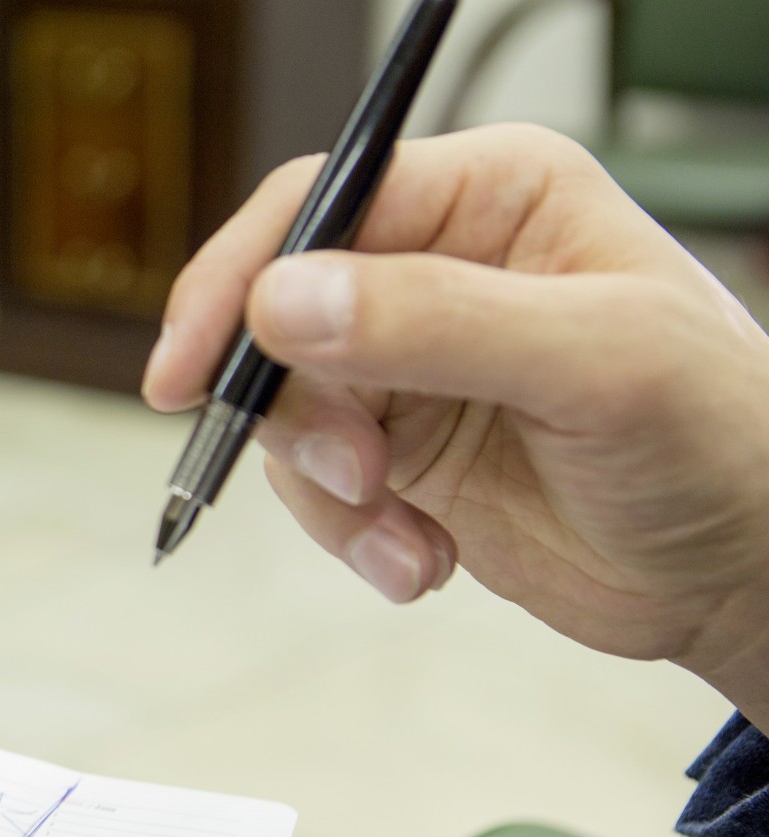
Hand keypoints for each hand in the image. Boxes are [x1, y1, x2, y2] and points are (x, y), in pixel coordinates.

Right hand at [145, 125, 768, 723]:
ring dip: (330, 493)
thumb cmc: (721, 441)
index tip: (192, 371)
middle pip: (279, 316)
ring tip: (406, 536)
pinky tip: (422, 560)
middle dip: (296, 413)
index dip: (240, 282)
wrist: (744, 572)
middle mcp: (438, 268)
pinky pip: (313, 486)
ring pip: (284, 411)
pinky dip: (351, 536)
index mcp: (490, 196)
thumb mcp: (591, 363)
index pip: (318, 204)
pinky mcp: (399, 450)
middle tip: (358, 475)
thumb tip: (282, 301)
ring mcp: (411, 364)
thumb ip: (434, 320)